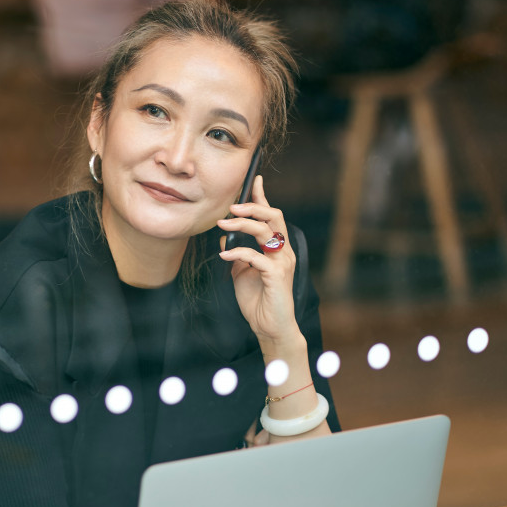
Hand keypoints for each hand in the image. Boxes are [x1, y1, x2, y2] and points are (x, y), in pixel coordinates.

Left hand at [217, 175, 300, 349]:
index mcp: (277, 248)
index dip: (262, 197)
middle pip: (274, 216)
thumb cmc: (258, 300)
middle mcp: (283, 251)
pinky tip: (224, 256)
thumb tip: (225, 238)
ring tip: (223, 224)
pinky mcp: (276, 275)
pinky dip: (238, 253)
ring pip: (266, 231)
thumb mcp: (241, 273)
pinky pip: (256, 256)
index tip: (254, 179)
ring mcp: (282, 262)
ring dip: (243, 224)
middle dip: (253, 206)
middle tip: (231, 206)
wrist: (268, 326)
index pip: (271, 216)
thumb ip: (237, 254)